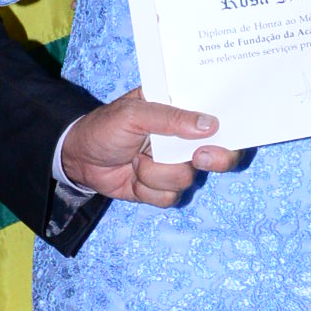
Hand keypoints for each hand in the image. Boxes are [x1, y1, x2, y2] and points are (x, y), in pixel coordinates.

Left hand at [60, 91, 239, 206]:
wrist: (79, 159)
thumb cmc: (105, 127)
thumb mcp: (134, 114)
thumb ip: (171, 118)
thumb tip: (209, 125)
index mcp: (182, 113)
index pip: (219, 118)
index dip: (231, 127)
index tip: (225, 131)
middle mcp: (184, 140)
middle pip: (220, 155)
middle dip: (211, 159)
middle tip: (197, 157)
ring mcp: (175, 166)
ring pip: (187, 179)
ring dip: (157, 173)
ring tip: (136, 159)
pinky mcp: (162, 189)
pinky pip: (170, 198)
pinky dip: (147, 190)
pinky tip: (133, 177)